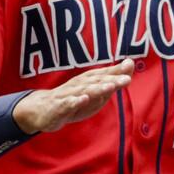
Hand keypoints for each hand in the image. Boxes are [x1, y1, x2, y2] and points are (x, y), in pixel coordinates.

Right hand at [13, 59, 133, 133]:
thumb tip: (130, 63)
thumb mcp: (95, 89)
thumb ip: (113, 77)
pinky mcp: (58, 107)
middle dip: (111, 80)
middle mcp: (78, 85)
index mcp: (87, 80)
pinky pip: (66, 104)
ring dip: (97, 89)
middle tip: (127, 79)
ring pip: (83, 92)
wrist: (42, 110)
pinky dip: (75, 102)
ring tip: (110, 87)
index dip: (116, 71)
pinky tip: (83, 99)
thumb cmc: (74, 98)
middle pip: (96, 82)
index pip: (103, 74)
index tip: (130, 66)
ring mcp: (67, 95)